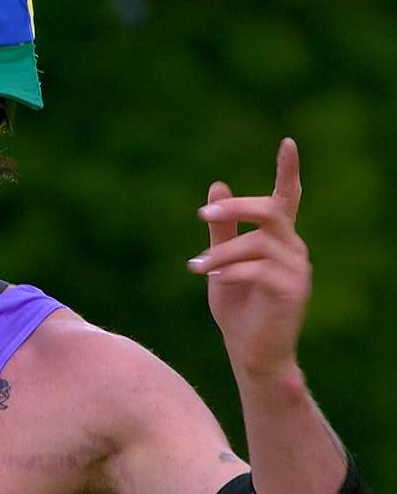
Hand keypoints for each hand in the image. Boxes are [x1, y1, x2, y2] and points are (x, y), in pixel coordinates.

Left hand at [187, 138, 310, 379]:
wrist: (251, 352)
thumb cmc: (238, 308)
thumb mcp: (221, 262)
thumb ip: (221, 228)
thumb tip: (217, 185)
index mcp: (278, 240)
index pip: (287, 198)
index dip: (288, 170)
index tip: (287, 141)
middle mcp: (293, 249)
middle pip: (271, 211)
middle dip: (235, 208)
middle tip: (202, 217)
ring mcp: (297, 270)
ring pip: (258, 243)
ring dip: (221, 252)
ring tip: (196, 267)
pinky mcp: (293, 291)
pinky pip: (259, 269)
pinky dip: (231, 270)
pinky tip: (213, 278)